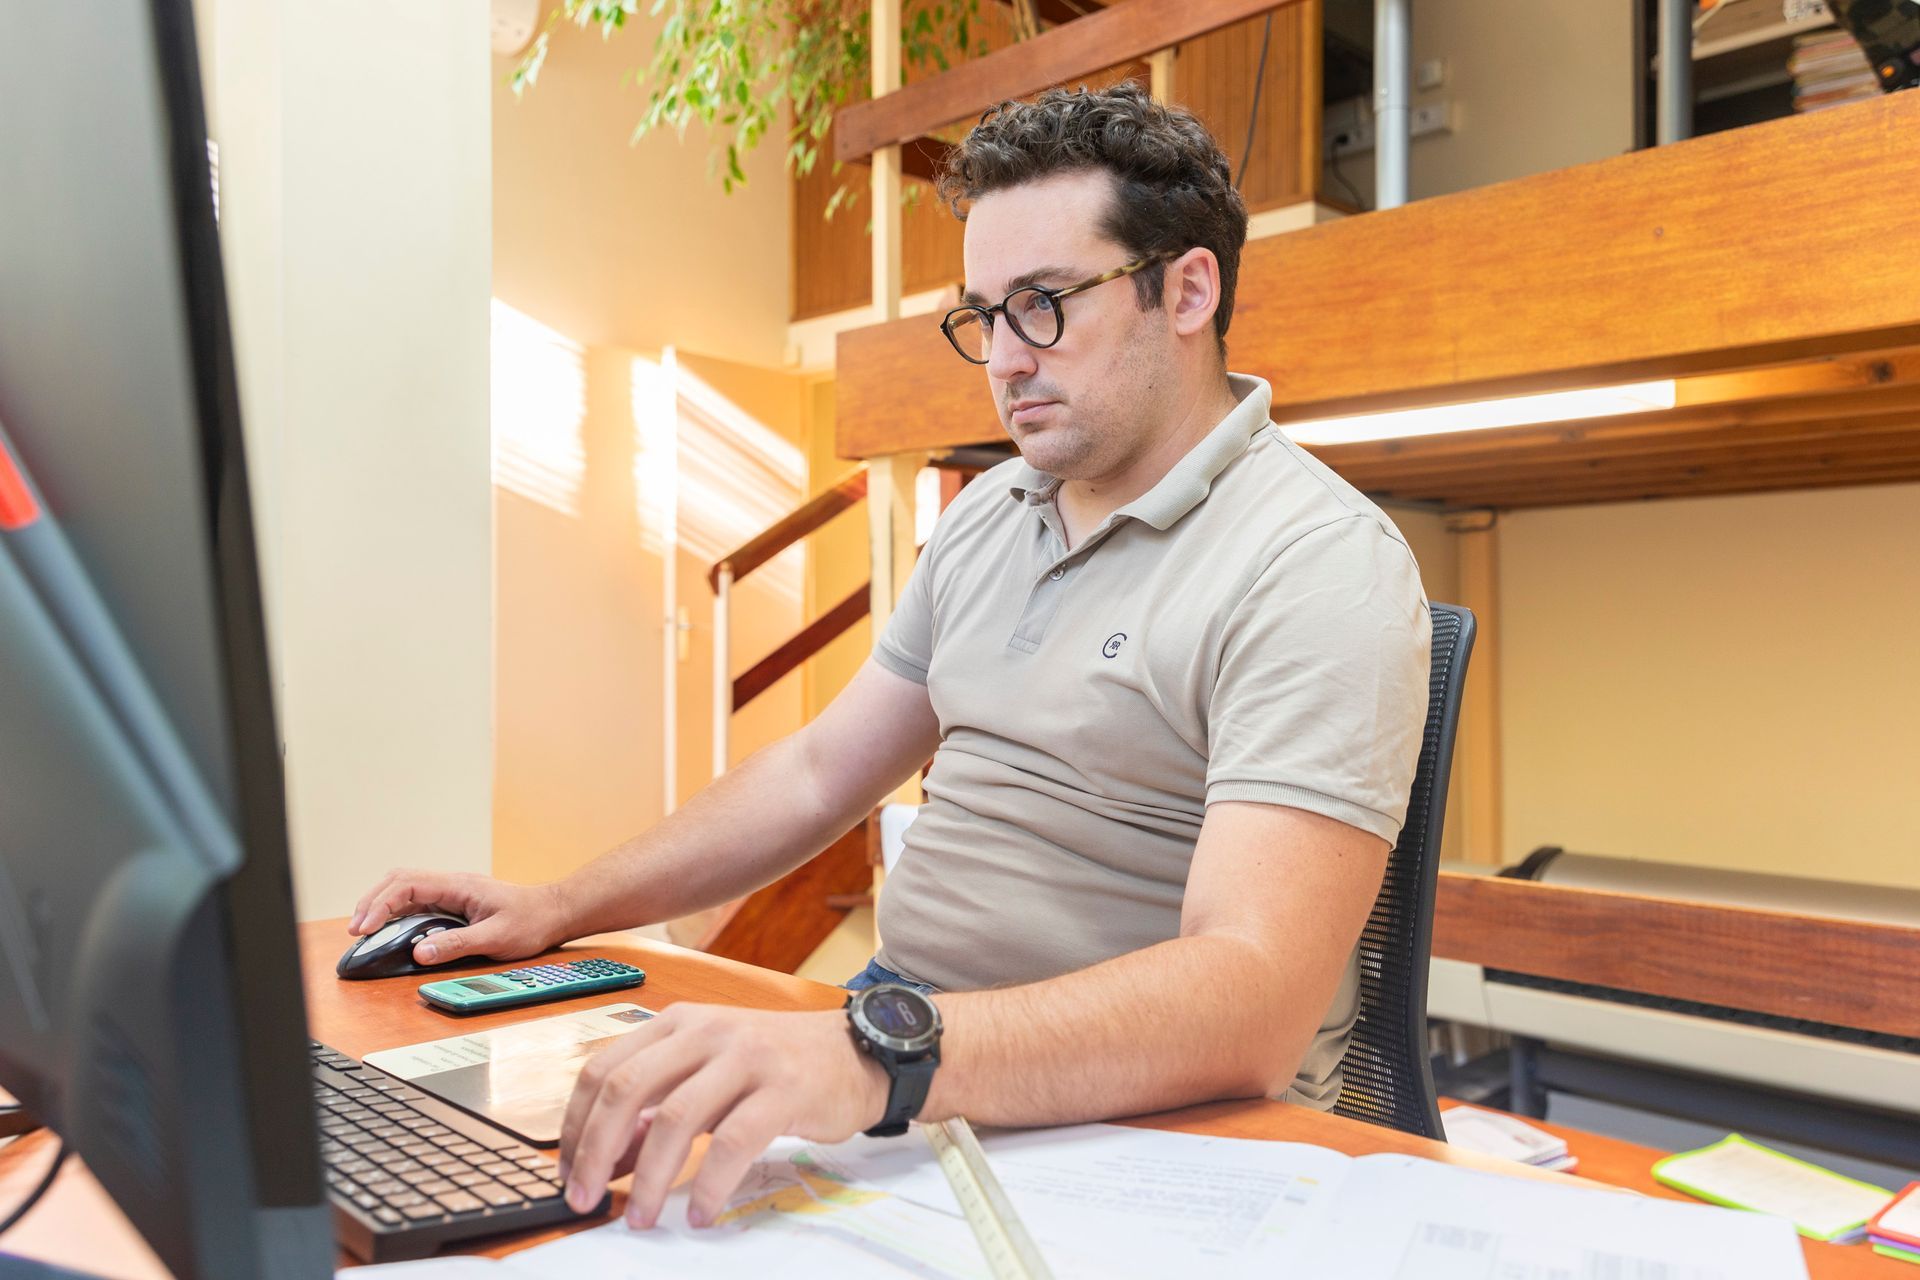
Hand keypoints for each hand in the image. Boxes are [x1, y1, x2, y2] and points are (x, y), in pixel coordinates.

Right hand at [346, 869, 570, 965]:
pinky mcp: (454, 903)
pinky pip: (418, 902)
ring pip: (405, 889)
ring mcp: (452, 892)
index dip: (380, 904)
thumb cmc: (531, 921)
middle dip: (372, 901)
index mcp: (458, 885)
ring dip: (382, 905)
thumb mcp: (496, 938)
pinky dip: (397, 912)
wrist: (554, 912)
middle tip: (356, 930)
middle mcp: (451, 884)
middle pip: (399, 881)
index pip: (408, 885)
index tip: (365, 928)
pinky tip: (389, 929)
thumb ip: (457, 944)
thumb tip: (419, 952)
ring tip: (364, 929)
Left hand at [557, 1003, 889, 1229]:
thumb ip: (656, 1110)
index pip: (604, 1069)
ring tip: (640, 1216)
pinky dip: (709, 1184)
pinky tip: (700, 1211)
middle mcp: (707, 1031)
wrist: (856, 1051)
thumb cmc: (776, 1064)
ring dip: (648, 1178)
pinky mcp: (785, 1088)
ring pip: (676, 1117)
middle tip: (585, 1199)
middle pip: (628, 1088)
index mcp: (679, 1023)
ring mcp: (747, 1056)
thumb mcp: (707, 1075)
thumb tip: (605, 1161)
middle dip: (596, 1152)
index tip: (566, 1170)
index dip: (576, 1125)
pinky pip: (734, 1142)